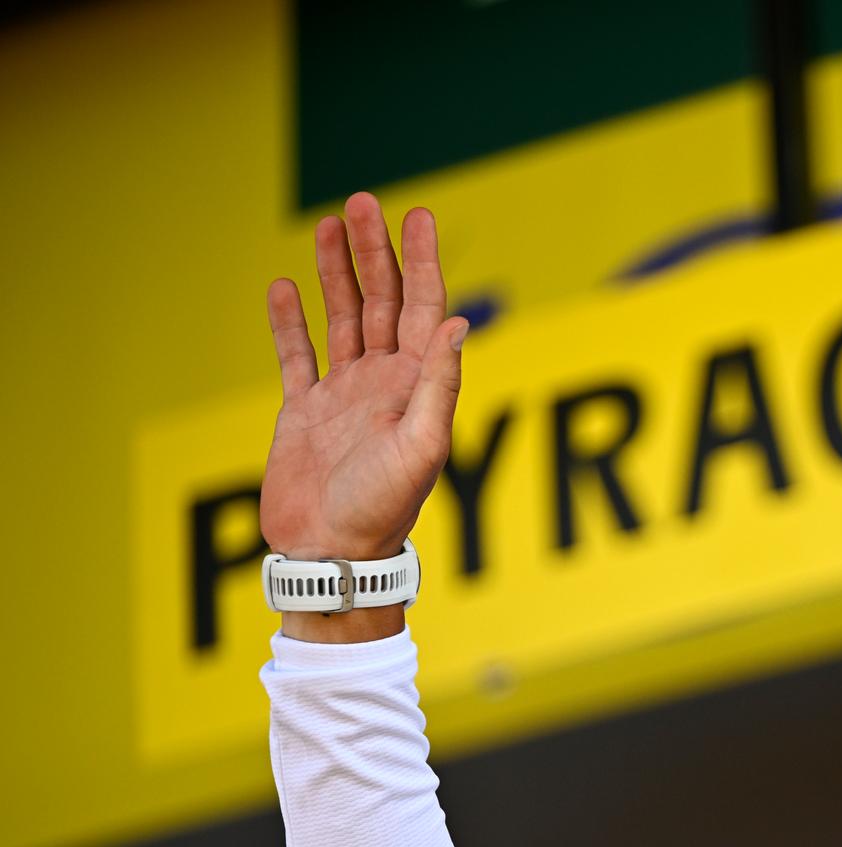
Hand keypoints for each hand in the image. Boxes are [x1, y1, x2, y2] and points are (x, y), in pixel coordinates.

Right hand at [261, 193, 466, 562]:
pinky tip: (284, 286)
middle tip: (363, 202)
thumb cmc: (383, 509)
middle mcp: (384, 383)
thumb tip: (462, 322)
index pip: (425, 308)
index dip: (422, 261)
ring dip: (336, 273)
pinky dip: (290, 322)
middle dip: (374, 252)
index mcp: (417, 386)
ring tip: (329, 225)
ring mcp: (344, 395)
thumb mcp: (421, 445)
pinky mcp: (304, 412)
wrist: (332, 554)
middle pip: (383, 301)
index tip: (417, 215)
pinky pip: (297, 356)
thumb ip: (439, 384)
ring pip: (343, 318)